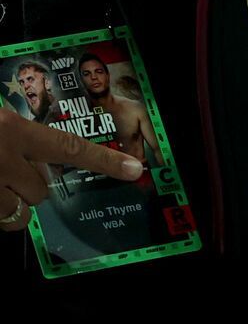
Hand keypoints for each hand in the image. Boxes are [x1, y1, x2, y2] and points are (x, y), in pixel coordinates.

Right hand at [1, 108, 144, 230]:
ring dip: (11, 203)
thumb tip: (39, 151)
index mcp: (14, 129)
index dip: (104, 161)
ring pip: (20, 211)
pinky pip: (0, 219)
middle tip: (11, 173)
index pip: (71, 147)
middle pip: (42, 190)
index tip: (132, 169)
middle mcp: (6, 156)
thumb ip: (18, 133)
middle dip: (32, 187)